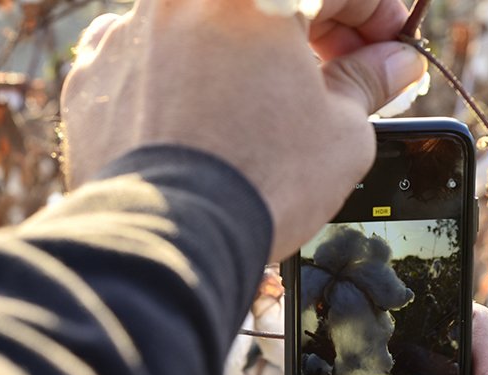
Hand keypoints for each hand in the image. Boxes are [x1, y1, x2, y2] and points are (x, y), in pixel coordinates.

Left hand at [60, 0, 426, 260]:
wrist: (167, 237)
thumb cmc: (263, 180)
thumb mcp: (343, 131)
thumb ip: (368, 81)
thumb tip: (393, 61)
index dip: (377, 14)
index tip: (390, 44)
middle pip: (268, 0)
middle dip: (315, 29)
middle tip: (344, 71)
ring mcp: (131, 28)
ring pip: (205, 21)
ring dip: (246, 49)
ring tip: (269, 101)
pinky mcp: (94, 70)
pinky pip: (148, 54)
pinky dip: (180, 74)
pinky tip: (203, 113)